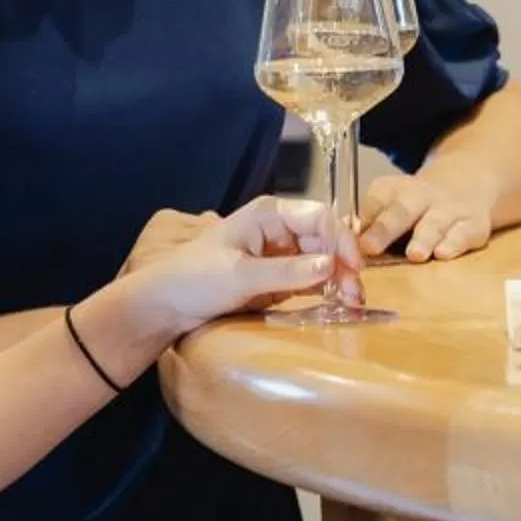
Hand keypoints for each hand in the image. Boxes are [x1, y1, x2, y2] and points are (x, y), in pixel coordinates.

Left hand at [117, 194, 363, 341]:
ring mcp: (278, 253)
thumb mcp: (240, 276)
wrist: (164, 305)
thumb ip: (286, 272)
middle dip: (343, 263)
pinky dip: (325, 289)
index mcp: (269, 215)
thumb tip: (331, 266)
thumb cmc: (194, 280)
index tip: (352, 269)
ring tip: (350, 303)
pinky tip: (336, 303)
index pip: (319, 217)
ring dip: (338, 278)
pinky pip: (309, 278)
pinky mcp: (277, 277)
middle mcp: (278, 229)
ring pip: (322, 259)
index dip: (340, 240)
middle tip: (355, 296)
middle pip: (325, 239)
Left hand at [354, 169, 498, 262]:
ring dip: (423, 238)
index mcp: (391, 192)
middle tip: (369, 247)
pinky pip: (464, 233)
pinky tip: (444, 253)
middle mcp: (419, 197)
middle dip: (384, 229)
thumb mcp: (388, 205)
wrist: (467, 185)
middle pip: (400, 211)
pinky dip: (455, 243)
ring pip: (434, 223)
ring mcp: (448, 210)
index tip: (346, 241)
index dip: (360, 223)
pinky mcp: (473, 224)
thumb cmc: (414, 207)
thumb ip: (365, 225)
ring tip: (415, 255)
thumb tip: (332, 245)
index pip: (373, 204)